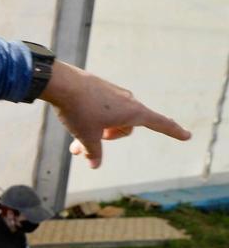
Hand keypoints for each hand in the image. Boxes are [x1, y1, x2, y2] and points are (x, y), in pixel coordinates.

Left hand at [41, 61, 189, 168]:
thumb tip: (95, 164)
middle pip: (124, 128)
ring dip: (94, 132)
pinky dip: (88, 120)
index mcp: (133, 111)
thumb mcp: (87, 136)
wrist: (61, 83)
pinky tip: (71, 119)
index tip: (187, 136)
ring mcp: (112, 92)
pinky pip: (99, 109)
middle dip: (106, 139)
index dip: (173, 131)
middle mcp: (127, 100)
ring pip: (108, 119)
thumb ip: (93, 152)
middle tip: (82, 148)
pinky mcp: (98, 87)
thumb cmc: (79, 110)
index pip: (159, 123)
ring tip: (73, 144)